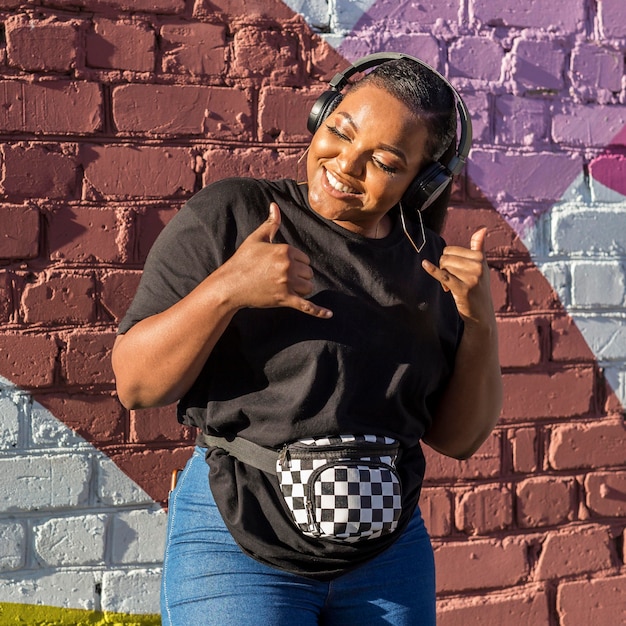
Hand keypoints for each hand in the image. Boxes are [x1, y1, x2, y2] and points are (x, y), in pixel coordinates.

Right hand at [224, 203, 332, 318]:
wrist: (230, 285)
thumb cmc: (242, 260)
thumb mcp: (256, 239)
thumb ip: (270, 223)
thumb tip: (275, 206)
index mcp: (285, 250)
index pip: (305, 258)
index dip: (295, 263)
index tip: (280, 266)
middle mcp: (288, 266)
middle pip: (308, 273)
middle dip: (298, 276)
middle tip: (279, 278)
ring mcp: (287, 284)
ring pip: (308, 287)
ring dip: (301, 289)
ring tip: (285, 288)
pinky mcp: (284, 299)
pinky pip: (306, 306)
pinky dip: (318, 311)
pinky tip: (329, 315)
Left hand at [421, 228, 494, 328]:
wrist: (481, 313)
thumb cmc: (478, 286)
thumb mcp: (481, 266)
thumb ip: (479, 246)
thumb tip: (482, 228)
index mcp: (480, 258)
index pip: (451, 250)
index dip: (448, 261)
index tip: (456, 272)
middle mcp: (478, 266)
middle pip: (446, 258)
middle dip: (444, 268)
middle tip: (452, 280)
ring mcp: (472, 278)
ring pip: (444, 267)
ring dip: (443, 278)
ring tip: (451, 287)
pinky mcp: (463, 289)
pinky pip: (444, 276)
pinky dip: (433, 270)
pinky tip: (425, 264)